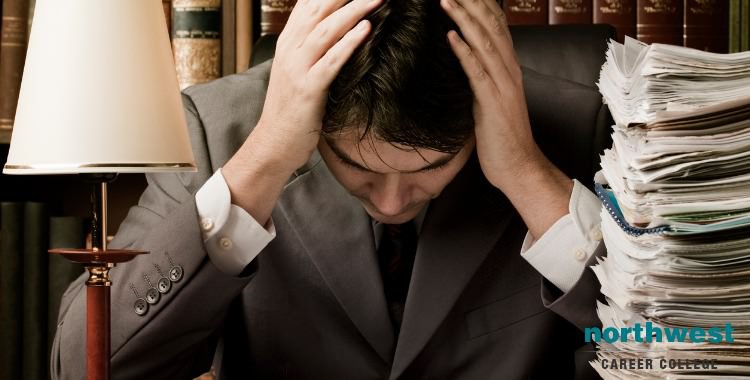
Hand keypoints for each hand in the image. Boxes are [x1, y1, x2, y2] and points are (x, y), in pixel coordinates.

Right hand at [223, 0, 379, 224]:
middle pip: (319, 9)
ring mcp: (297, 68)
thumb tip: (338, 31)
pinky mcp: (308, 88)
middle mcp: (290, 49)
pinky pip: (331, 60)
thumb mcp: (298, 71)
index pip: (309, 4)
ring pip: (327, 30)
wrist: (274, 142)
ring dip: (354, 10)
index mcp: (289, 42)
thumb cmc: (292, 109)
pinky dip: (349, 43)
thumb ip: (313, 48)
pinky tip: (366, 30)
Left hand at [441, 0, 571, 237]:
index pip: (496, 26)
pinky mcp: (492, 102)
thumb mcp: (490, 99)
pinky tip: (451, 37)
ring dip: (464, 19)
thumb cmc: (501, 136)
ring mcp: (502, 85)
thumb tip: (463, 61)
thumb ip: (482, 77)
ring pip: (484, 43)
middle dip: (472, 3)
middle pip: (491, 26)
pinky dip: (465, 52)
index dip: (481, 5)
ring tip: (446, 0)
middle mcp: (509, 70)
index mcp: (508, 67)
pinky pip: (477, 72)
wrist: (518, 166)